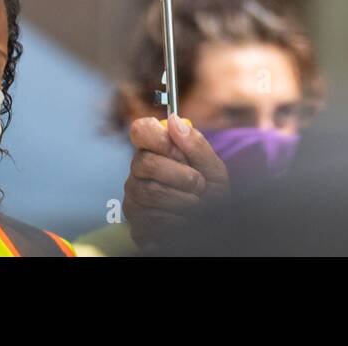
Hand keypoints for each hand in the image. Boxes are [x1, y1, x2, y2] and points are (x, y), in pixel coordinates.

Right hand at [122, 115, 229, 248]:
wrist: (211, 227)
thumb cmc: (211, 194)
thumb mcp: (213, 169)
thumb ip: (196, 145)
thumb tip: (173, 120)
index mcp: (157, 150)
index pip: (140, 130)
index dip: (157, 138)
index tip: (177, 150)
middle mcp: (138, 172)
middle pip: (145, 163)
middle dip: (181, 176)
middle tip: (199, 185)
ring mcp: (134, 198)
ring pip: (150, 192)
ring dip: (183, 200)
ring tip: (195, 204)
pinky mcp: (136, 223)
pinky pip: (152, 218)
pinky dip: (176, 220)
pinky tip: (183, 220)